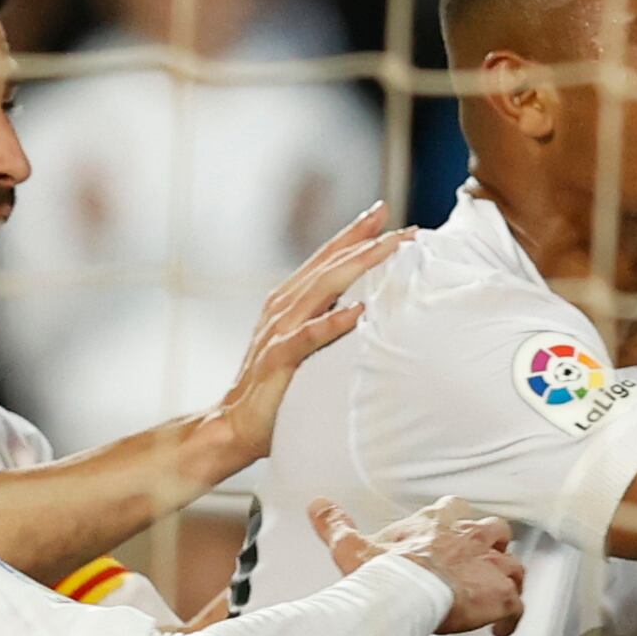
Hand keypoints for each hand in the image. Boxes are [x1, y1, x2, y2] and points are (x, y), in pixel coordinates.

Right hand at [200, 204, 405, 473]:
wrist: (235, 423)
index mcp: (289, 301)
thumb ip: (323, 321)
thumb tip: (362, 306)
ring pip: (321, 289)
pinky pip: (308, 337)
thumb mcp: (303, 345)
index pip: (326, 259)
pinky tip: (358, 312)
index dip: (353, 234)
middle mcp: (283, 307)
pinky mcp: (278, 359)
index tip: (383, 211)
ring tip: (388, 250)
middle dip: (364, 241)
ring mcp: (279, 331)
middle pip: (328, 265)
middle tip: (401, 225)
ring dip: (356, 267)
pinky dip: (332, 323)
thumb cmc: (275, 387)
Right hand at [311, 497, 523, 635]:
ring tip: (496, 598)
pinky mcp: (501, 594)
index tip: (450, 537)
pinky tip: (501, 629)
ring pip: (514, 566)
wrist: (405, 593)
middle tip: (481, 566)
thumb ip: (336, 524)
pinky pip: (516, 607)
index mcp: (438, 522)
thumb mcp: (352, 545)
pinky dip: (511, 618)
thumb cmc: (384, 573)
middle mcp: (470, 538)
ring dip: (507, 581)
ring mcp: (490, 565)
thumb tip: (319, 506)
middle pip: (495, 531)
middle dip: (492, 547)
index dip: (456, 522)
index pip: (454, 508)